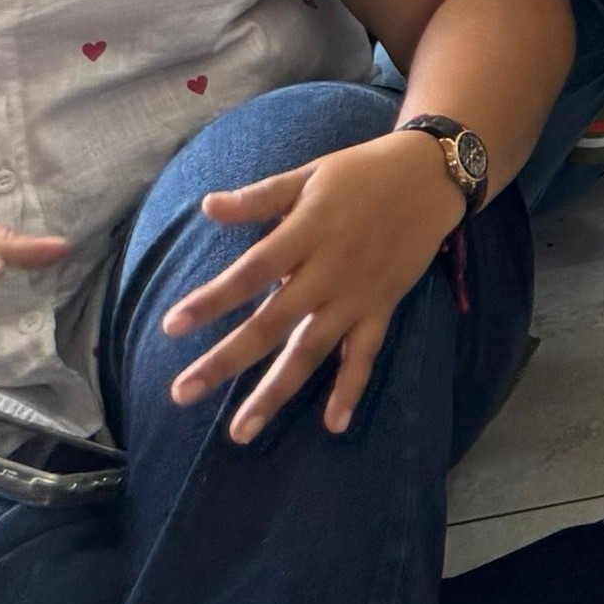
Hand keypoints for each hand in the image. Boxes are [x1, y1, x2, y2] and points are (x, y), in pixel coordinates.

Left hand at [160, 135, 468, 437]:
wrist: (433, 176)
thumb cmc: (362, 172)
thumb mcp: (310, 174)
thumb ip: (260, 197)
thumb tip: (206, 206)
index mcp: (308, 232)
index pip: (252, 272)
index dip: (212, 299)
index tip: (170, 326)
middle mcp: (330, 271)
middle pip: (273, 323)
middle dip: (226, 360)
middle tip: (182, 393)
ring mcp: (358, 295)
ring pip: (312, 350)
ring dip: (276, 392)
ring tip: (242, 431)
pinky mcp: (382, 307)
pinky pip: (365, 354)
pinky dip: (352, 388)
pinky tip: (333, 424)